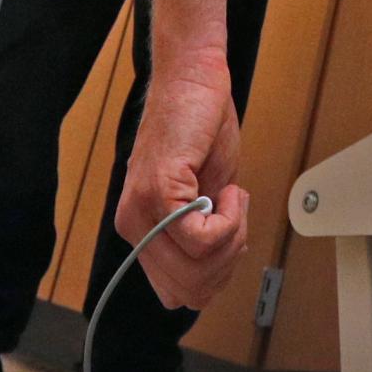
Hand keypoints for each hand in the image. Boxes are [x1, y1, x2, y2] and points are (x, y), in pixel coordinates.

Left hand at [115, 51, 248, 310]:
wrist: (194, 78)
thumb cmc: (202, 127)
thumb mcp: (205, 195)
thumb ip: (202, 236)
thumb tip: (213, 276)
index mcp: (142, 231)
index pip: (177, 293)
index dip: (217, 277)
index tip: (232, 238)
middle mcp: (134, 226)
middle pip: (189, 289)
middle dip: (228, 262)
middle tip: (238, 219)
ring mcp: (142, 209)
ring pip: (197, 268)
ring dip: (231, 239)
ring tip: (233, 200)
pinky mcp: (158, 189)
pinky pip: (200, 238)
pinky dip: (229, 221)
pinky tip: (231, 191)